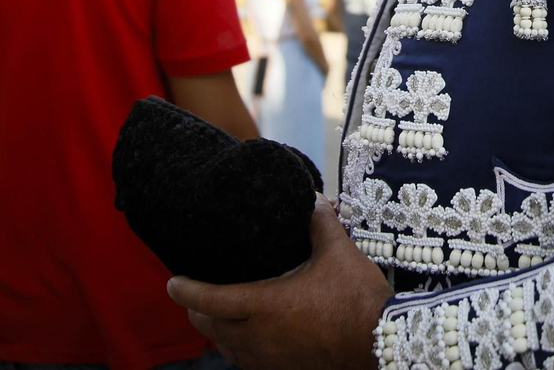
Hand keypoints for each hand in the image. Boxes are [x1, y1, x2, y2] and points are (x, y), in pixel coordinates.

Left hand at [167, 195, 391, 369]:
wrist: (379, 343)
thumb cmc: (357, 299)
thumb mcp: (338, 253)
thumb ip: (320, 223)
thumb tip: (312, 199)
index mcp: (265, 305)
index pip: (209, 299)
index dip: (186, 290)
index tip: (173, 281)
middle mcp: (258, 336)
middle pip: (210, 326)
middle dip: (195, 309)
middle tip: (191, 294)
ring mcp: (268, 359)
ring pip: (226, 347)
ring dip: (215, 329)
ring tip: (215, 312)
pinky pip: (245, 361)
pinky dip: (236, 346)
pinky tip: (245, 336)